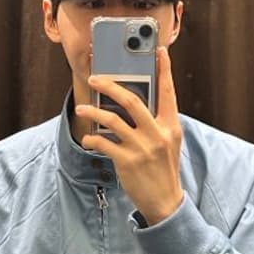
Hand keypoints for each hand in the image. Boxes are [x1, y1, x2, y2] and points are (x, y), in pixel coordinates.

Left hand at [75, 47, 183, 225]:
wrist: (165, 201)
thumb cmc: (164, 169)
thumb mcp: (168, 143)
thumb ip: (157, 123)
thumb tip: (136, 104)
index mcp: (170, 126)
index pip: (168, 92)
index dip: (165, 70)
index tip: (159, 52)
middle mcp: (157, 134)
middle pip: (132, 100)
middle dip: (111, 86)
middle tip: (95, 79)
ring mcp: (142, 148)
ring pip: (113, 120)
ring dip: (93, 112)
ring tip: (82, 109)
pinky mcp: (127, 161)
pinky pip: (104, 143)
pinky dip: (93, 139)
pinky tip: (89, 138)